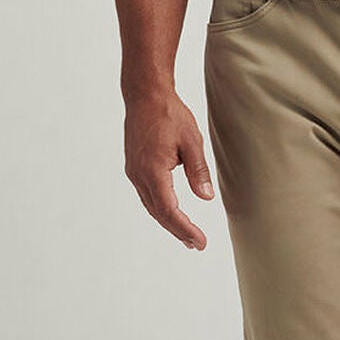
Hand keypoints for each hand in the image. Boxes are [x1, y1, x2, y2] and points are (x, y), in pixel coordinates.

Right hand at [123, 87, 215, 249]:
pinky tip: (171, 211)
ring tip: (187, 235)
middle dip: (178, 231)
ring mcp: (134, 172)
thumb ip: (198, 171)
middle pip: (159, 213)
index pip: (169, 210)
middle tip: (197, 244)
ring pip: (151, 206)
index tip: (200, 242)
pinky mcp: (134, 167)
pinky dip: (160, 208)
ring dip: (168, 221)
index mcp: (153, 171)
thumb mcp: (192, 141)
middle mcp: (139, 175)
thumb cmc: (169, 114)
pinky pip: (147, 195)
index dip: (185, 229)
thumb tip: (206, 197)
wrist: (145, 96)